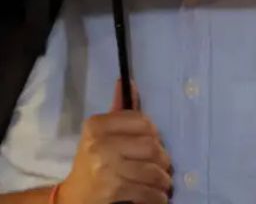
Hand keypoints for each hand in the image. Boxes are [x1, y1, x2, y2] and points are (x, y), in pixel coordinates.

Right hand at [57, 82, 171, 203]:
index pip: (143, 121)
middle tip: (163, 165)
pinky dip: (157, 197)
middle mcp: (99, 145)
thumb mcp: (101, 133)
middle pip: (152, 146)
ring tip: (163, 182)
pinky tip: (158, 197)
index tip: (153, 142)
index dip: (154, 134)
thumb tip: (127, 81)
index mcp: (96, 126)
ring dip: (163, 180)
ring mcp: (105, 169)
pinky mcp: (112, 191)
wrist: (73, 197)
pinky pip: (147, 192)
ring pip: (153, 170)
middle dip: (163, 158)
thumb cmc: (93, 160)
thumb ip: (118, 110)